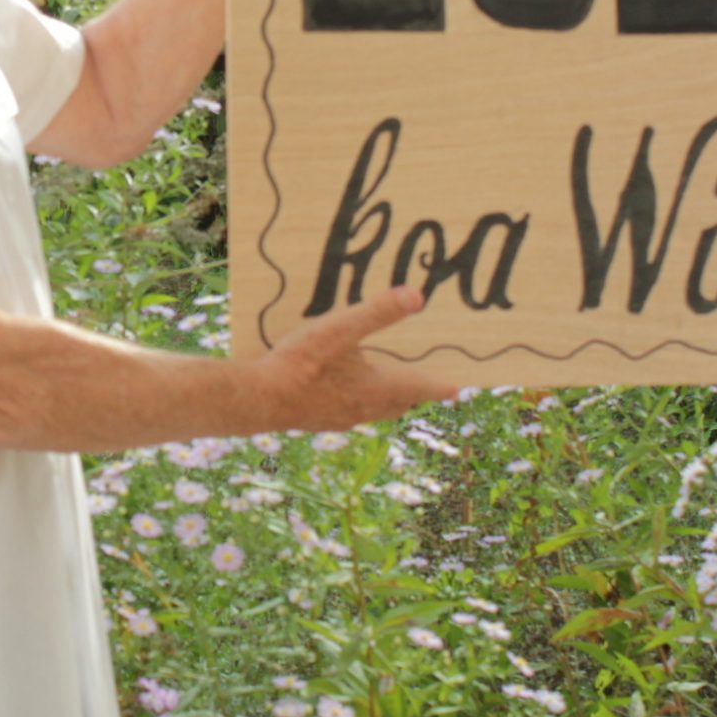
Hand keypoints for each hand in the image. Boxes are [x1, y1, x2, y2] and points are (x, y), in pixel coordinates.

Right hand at [254, 283, 452, 429]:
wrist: (257, 400)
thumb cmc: (299, 364)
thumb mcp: (339, 329)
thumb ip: (377, 312)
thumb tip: (417, 296)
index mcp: (378, 388)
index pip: (422, 388)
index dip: (442, 386)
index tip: (459, 387)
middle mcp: (366, 408)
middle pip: (401, 402)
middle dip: (414, 391)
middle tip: (422, 378)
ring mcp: (343, 418)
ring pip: (377, 410)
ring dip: (386, 397)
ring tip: (385, 379)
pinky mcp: (321, 421)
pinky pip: (351, 412)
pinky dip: (358, 400)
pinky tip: (341, 387)